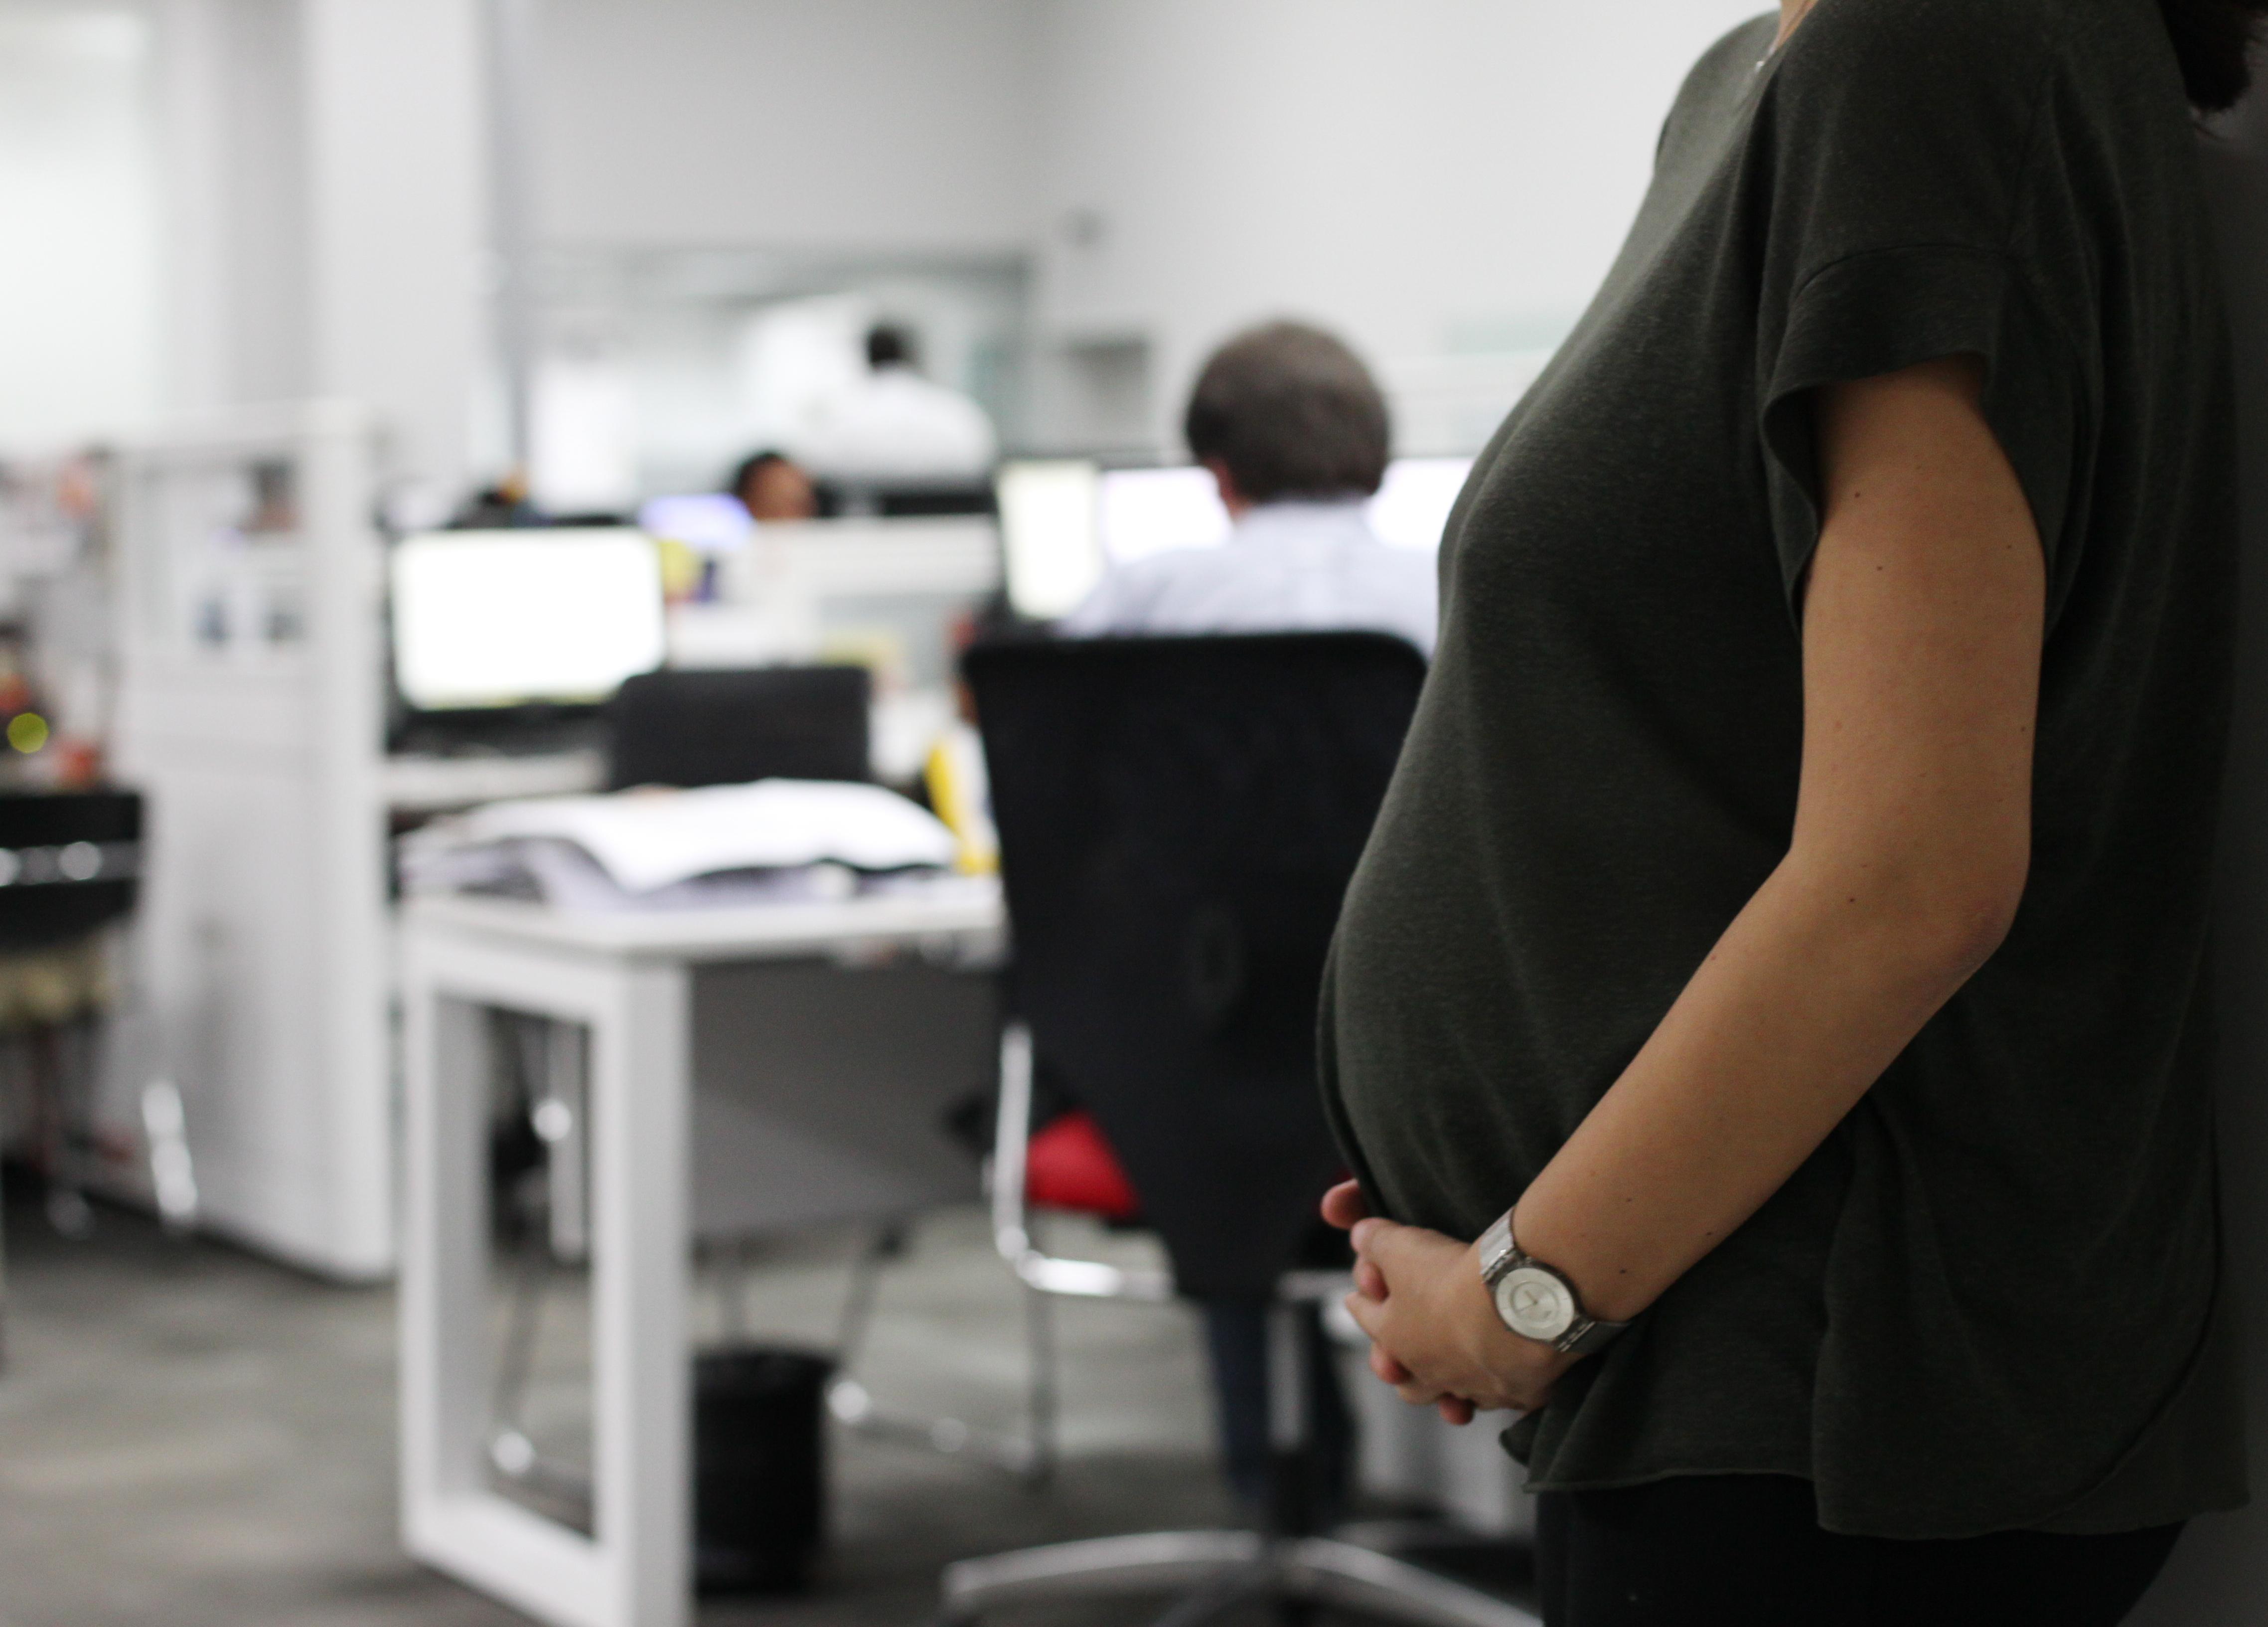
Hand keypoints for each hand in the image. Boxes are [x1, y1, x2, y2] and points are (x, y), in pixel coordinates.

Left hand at [1321, 1181, 1571, 1423]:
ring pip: (1457, 1400)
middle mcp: (1431, 1372)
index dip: (1360, 1304)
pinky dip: (1505, 1391)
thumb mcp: (1401, 1248)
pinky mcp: (1519, 1393)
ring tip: (1457, 1392)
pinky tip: (1512, 1382)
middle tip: (1401, 1361)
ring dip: (1455, 1395)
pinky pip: (1508, 1399)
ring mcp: (1475, 1388)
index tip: (1355, 1299)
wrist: (1518, 1305)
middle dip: (1402, 1370)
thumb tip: (1360, 1236)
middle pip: (1408, 1381)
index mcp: (1396, 1338)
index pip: (1367, 1319)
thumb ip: (1376, 1242)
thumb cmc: (1450, 1279)